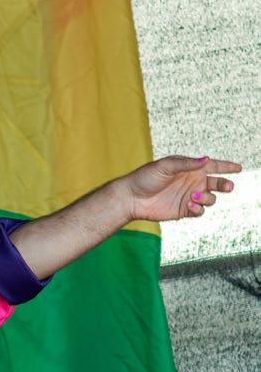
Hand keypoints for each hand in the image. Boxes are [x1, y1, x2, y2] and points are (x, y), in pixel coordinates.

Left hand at [123, 156, 241, 222]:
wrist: (131, 198)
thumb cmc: (145, 177)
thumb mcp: (165, 166)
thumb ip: (185, 163)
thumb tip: (205, 160)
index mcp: (189, 168)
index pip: (212, 166)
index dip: (226, 166)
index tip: (238, 168)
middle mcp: (192, 182)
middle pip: (217, 184)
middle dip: (225, 185)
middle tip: (228, 186)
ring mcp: (189, 196)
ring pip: (211, 199)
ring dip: (206, 198)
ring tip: (193, 197)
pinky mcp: (184, 210)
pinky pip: (200, 211)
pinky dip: (198, 209)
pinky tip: (189, 205)